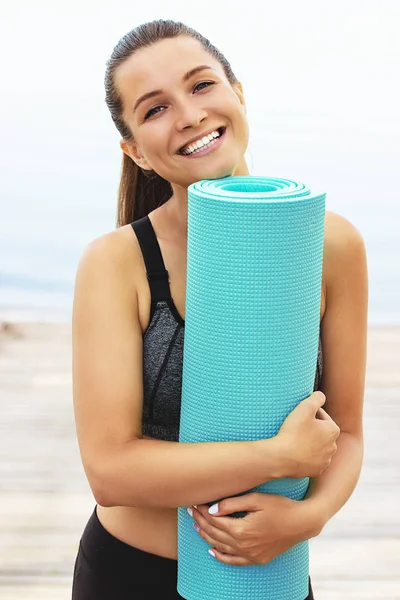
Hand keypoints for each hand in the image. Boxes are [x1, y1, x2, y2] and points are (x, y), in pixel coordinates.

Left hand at [187, 492, 322, 565]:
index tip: (195, 503)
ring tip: (196, 527)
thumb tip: (212, 510)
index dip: (202, 511)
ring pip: (221, 547)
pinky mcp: (257, 559)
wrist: (302, 523)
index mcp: (242, 529)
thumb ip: (232, 503)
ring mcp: (251, 554)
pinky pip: (234, 561)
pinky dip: (221, 556)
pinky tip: (212, 551)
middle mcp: (244, 545)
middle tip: (191, 512)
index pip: (214, 521)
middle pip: (215, 533)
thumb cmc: (280, 506)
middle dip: (201, 522)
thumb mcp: (256, 499)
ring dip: (207, 536)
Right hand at [277, 391, 340, 478]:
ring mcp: (325, 461)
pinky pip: (312, 461)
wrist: (282, 457)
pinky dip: (306, 456)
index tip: (299, 415)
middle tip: (297, 426)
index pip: (322, 416)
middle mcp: (333, 447)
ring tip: (296, 439)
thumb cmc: (294, 431)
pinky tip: (296, 452)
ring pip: (318, 447)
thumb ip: (316, 398)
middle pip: (321, 432)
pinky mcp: (316, 471)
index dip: (310, 413)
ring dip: (310, 443)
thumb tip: (321, 395)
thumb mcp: (305, 408)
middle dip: (312, 429)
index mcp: (333, 430)